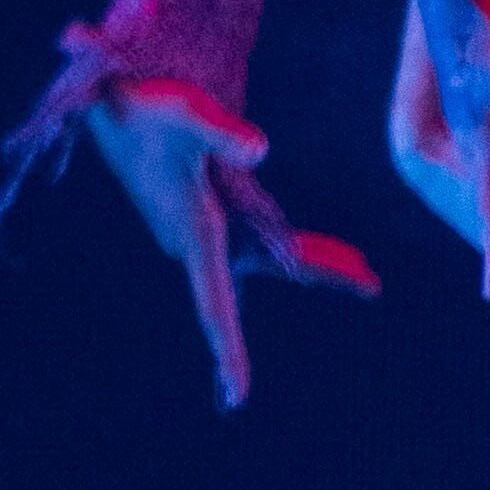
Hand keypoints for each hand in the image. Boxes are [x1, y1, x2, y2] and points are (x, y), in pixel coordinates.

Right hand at [83, 74, 378, 407]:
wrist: (115, 96)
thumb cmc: (144, 105)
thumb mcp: (181, 115)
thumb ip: (218, 134)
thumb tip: (262, 150)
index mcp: (191, 231)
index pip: (214, 303)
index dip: (227, 348)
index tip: (237, 393)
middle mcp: (202, 236)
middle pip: (272, 269)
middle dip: (324, 275)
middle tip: (373, 285)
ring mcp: (210, 223)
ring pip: (277, 255)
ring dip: (323, 264)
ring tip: (371, 278)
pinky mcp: (216, 206)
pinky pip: (272, 234)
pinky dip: (305, 247)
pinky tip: (337, 256)